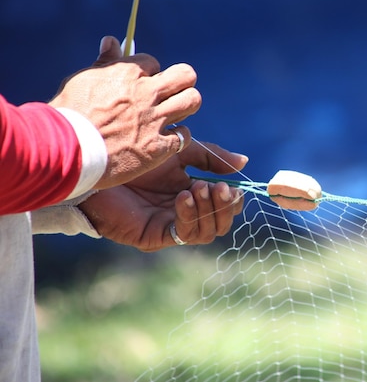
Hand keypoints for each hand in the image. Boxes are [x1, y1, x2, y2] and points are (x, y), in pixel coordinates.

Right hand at [49, 36, 200, 188]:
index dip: (148, 73)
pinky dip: (179, 137)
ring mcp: (155, 120)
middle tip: (172, 93)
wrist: (66, 150)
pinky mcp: (158, 146)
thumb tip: (112, 41)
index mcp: (127, 73)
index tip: (141, 84)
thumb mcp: (83, 81)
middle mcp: (147, 94)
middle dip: (182, 82)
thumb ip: (104, 63)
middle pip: (186, 75)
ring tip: (175, 113)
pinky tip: (168, 139)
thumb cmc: (69, 114)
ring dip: (186, 105)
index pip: (153, 62)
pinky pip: (184, 135)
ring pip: (192, 101)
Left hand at [78, 140, 248, 251]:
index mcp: (194, 195)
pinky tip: (183, 197)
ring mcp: (171, 227)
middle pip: (220, 223)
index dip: (233, 200)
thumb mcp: (181, 151)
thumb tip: (244, 162)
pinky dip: (189, 216)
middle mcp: (186, 214)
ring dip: (209, 211)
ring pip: (206, 233)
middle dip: (224, 207)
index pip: (224, 207)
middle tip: (219, 188)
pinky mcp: (155, 236)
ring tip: (201, 189)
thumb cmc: (137, 157)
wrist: (100, 166)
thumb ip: (211, 158)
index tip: (234, 187)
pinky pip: (183, 235)